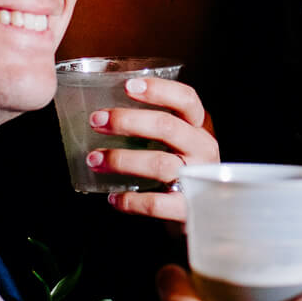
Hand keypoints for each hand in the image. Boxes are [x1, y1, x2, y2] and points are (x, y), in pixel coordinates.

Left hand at [87, 76, 217, 223]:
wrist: (207, 214)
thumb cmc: (183, 171)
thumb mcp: (179, 143)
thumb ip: (155, 128)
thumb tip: (106, 112)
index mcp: (200, 128)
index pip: (186, 100)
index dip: (158, 90)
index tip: (127, 86)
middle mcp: (203, 149)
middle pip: (167, 126)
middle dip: (127, 121)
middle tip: (97, 121)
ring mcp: (198, 179)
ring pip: (160, 163)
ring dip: (121, 159)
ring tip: (94, 159)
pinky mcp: (188, 208)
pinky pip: (157, 203)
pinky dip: (131, 200)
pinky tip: (113, 197)